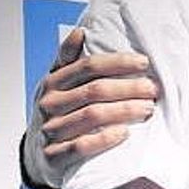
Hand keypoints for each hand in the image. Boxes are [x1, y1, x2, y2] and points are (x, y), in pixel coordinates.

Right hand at [22, 27, 158, 187]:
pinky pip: (81, 146)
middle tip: (153, 89)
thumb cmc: (55, 115)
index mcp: (52, 82)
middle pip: (94, 90)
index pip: (88, 66)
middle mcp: (49, 104)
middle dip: (128, 88)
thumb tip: (80, 32)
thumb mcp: (55, 85)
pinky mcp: (52, 156)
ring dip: (124, 111)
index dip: (118, 63)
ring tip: (147, 109)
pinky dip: (104, 139)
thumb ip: (67, 60)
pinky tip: (124, 133)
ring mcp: (49, 130)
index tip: (144, 63)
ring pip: (91, 116)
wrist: (36, 156)